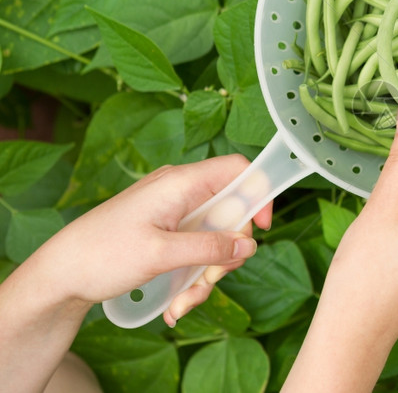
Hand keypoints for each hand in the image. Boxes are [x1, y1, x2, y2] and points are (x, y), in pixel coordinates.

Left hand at [32, 154, 271, 323]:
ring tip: (183, 302)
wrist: (60, 275)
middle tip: (212, 278)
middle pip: (231, 212)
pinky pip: (197, 250)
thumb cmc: (101, 255)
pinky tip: (176, 303)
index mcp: (181, 184)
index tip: (261, 228)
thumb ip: (209, 247)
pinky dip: (193, 277)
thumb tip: (248, 245)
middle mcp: (181, 193)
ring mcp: (174, 213)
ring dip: (207, 273)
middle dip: (228, 251)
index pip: (238, 170)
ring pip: (216, 238)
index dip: (258, 193)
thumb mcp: (160, 254)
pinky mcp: (168, 232)